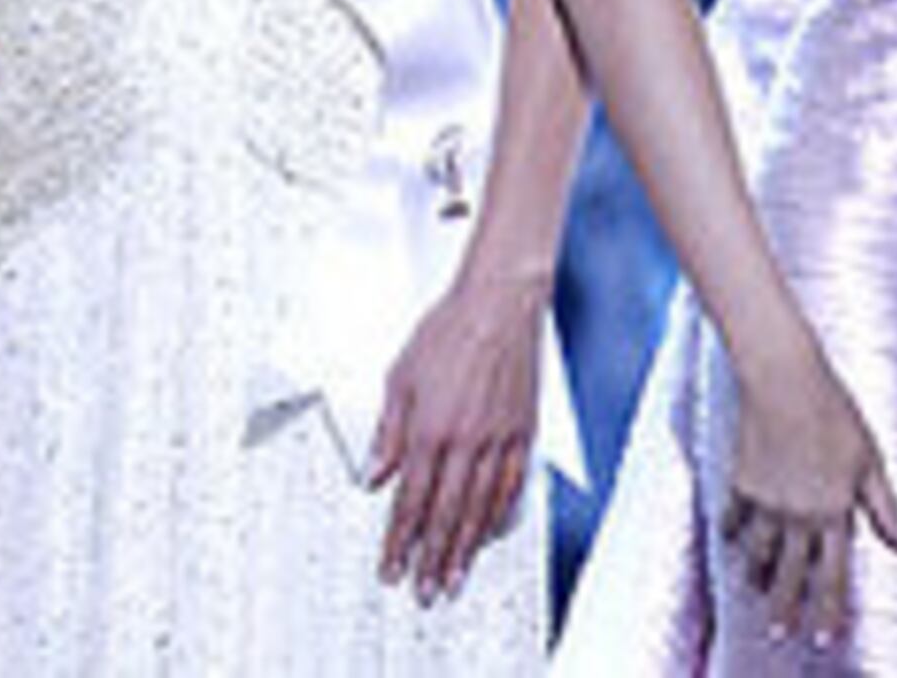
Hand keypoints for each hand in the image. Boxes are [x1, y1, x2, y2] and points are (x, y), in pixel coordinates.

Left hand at [367, 263, 541, 602]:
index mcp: (429, 428)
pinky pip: (512, 487)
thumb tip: (373, 475)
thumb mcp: (398, 377)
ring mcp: (499, 440)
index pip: (410, 499)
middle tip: (423, 591)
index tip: (391, 566)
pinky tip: (488, 535)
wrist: (497, 305)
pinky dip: (499, 517)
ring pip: (480, 510)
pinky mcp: (523, 434)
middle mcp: (466, 442)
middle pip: (445, 515)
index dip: (400, 540)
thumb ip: (387, 432)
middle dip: (431, 558)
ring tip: (452, 579)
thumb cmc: (445, 333)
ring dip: (464, 550)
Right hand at [719, 336, 896, 647]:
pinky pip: (735, 517)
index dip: (829, 610)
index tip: (824, 638)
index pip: (831, 575)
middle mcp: (795, 513)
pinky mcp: (741, 479)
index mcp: (832, 512)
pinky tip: (732, 543)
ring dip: (756, 575)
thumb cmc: (834, 415)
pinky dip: (733, 533)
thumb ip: (887, 509)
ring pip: (758, 550)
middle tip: (778, 635)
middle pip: (788, 572)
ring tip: (753, 593)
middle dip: (785, 607)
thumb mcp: (871, 463)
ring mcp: (764, 498)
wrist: (782, 380)